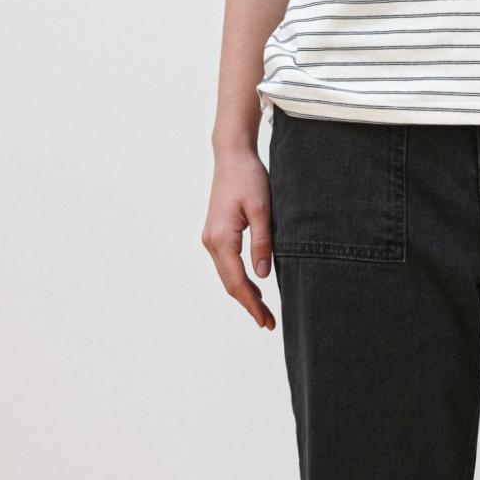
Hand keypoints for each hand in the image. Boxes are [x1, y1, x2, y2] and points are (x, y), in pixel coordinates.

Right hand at [201, 142, 276, 328]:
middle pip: (229, 283)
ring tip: (263, 310)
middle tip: (268, 323)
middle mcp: (211, 241)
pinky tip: (253, 286)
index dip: (252, 304)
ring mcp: (211, 238)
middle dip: (248, 304)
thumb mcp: (263, 210)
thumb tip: (263, 276)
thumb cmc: (249, 178)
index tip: (266, 321)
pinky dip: (239, 279)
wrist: (232, 156)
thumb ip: (263, 243)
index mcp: (222, 238)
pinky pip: (226, 264)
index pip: (237, 281)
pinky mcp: (216, 233)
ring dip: (244, 293)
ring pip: (227, 275)